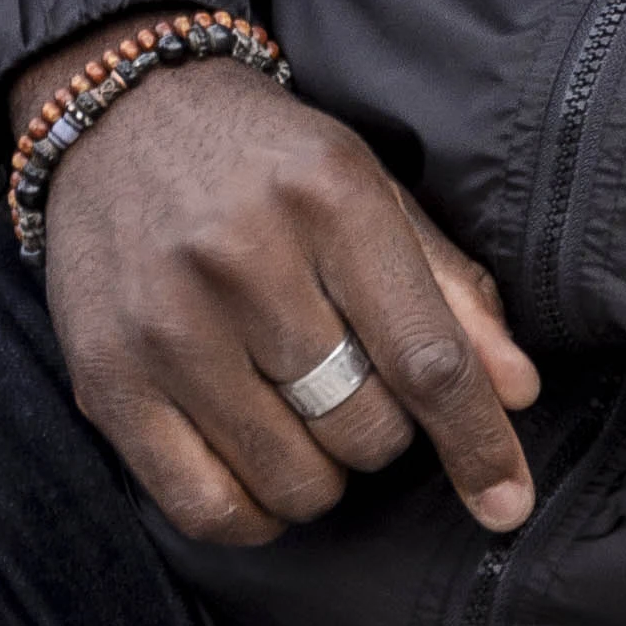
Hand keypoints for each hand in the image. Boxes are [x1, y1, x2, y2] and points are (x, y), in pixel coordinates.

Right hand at [31, 52, 539, 548]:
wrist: (119, 112)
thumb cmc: (265, 158)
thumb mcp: (369, 186)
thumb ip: (449, 286)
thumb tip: (518, 392)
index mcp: (330, 198)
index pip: (426, 356)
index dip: (477, 440)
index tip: (508, 500)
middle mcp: (246, 259)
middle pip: (363, 427)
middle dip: (381, 431)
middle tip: (353, 384)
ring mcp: (169, 325)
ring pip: (293, 479)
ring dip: (320, 473)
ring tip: (301, 415)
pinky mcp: (107, 379)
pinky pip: (206, 507)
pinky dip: (252, 513)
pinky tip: (256, 466)